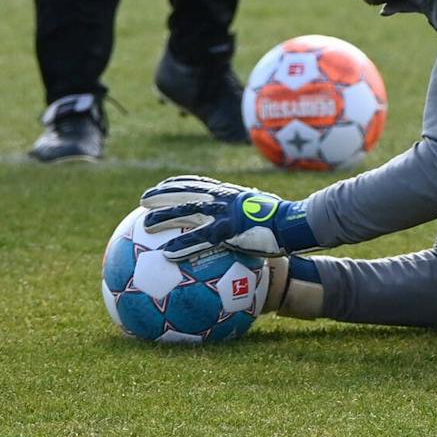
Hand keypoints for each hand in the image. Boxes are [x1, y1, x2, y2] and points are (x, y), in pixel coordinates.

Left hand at [141, 174, 318, 257]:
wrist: (293, 222)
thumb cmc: (281, 219)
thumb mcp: (262, 210)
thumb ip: (249, 212)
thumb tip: (247, 218)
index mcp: (229, 192)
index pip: (198, 182)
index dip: (178, 183)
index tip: (162, 186)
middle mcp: (222, 198)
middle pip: (185, 192)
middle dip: (162, 195)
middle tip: (143, 200)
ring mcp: (223, 213)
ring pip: (186, 212)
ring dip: (163, 218)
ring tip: (144, 225)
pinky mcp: (227, 231)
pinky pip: (199, 240)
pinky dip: (181, 246)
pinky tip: (167, 254)